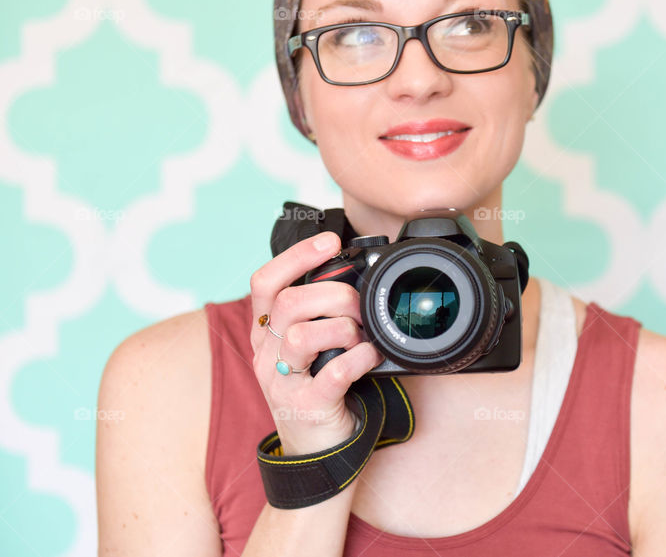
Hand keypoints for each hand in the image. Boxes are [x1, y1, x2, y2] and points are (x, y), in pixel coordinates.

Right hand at [249, 231, 384, 454]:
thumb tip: (354, 274)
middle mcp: (266, 353)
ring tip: (361, 337)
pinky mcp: (305, 407)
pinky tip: (371, 356)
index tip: (330, 241)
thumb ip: (319, 314)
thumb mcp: (310, 347)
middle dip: (333, 294)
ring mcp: (281, 382)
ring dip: (343, 328)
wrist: (317, 453)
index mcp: (266, 332)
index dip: (296, 255)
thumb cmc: (319, 389)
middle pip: (289, 302)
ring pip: (302, 335)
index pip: (265, 282)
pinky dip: (359, 358)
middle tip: (359, 305)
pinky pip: (332, 373)